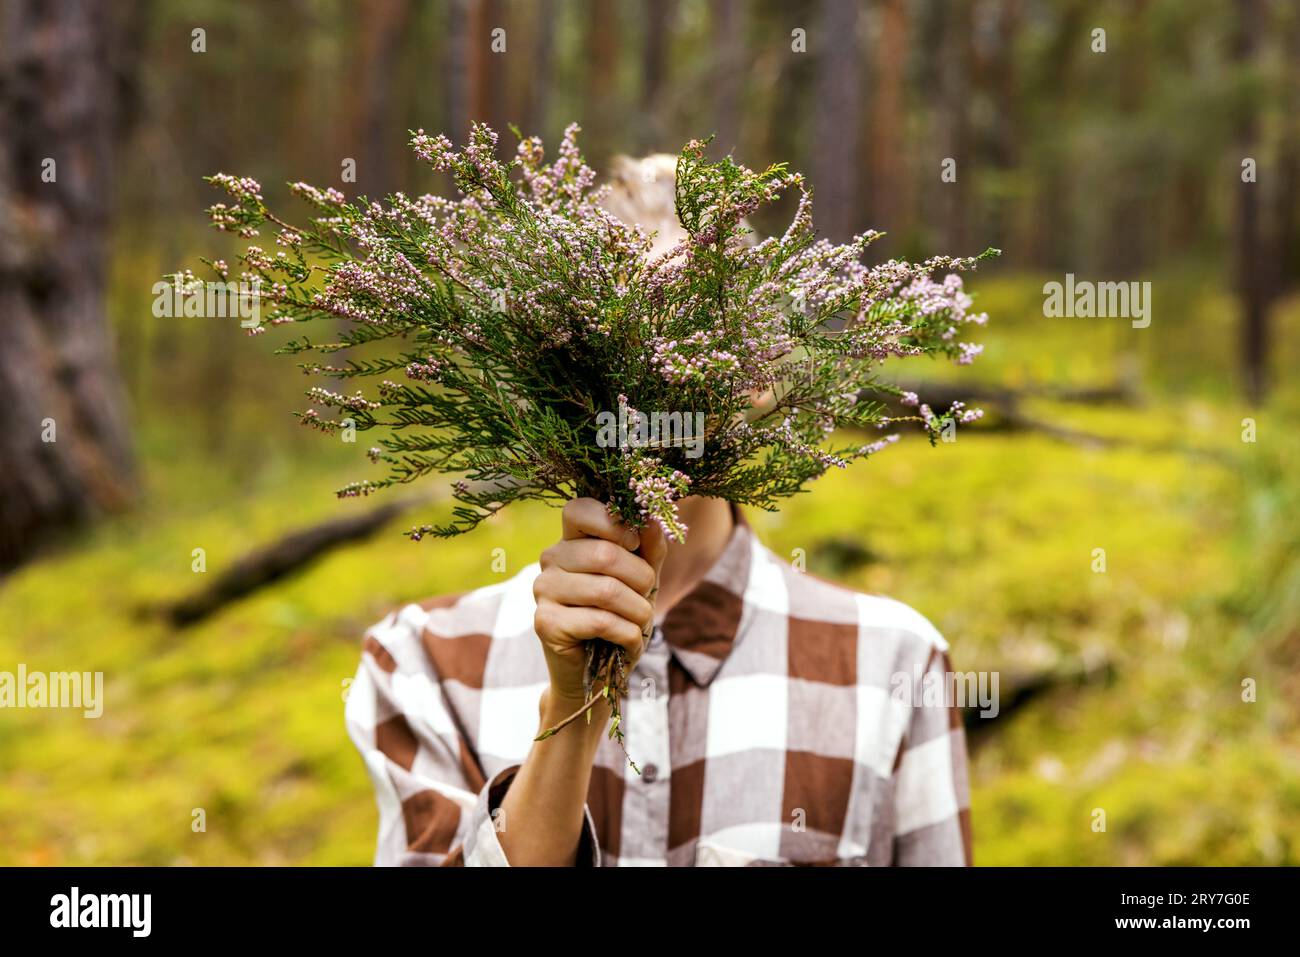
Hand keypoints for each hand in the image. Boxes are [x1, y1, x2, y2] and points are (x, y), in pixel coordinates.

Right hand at [532, 498, 666, 707]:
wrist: (598, 674)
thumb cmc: (621, 618)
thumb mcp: (642, 579)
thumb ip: (648, 547)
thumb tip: (651, 518)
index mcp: (570, 540)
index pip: (578, 509)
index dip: (612, 523)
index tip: (634, 544)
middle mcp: (550, 559)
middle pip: (604, 554)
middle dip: (642, 579)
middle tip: (648, 597)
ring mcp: (543, 590)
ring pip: (606, 590)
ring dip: (639, 611)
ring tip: (641, 622)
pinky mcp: (545, 622)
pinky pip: (600, 621)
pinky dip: (628, 635)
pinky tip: (629, 642)